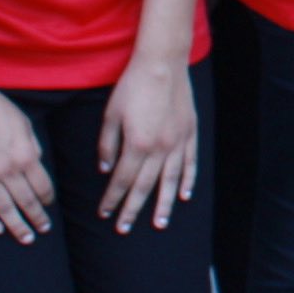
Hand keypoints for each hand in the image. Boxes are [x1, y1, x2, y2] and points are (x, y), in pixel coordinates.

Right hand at [0, 81, 55, 241]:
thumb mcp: (25, 125)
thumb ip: (33, 148)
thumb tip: (38, 166)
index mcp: (26, 156)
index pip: (42, 187)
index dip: (47, 200)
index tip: (49, 207)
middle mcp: (7, 170)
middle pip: (26, 202)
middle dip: (37, 218)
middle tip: (43, 230)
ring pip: (4, 208)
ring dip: (16, 226)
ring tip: (26, 237)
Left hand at [96, 60, 195, 233]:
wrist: (162, 64)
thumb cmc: (132, 87)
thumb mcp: (110, 115)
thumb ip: (107, 145)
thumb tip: (106, 169)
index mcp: (137, 144)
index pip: (122, 179)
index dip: (112, 198)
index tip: (104, 212)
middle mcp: (160, 148)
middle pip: (145, 186)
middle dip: (133, 209)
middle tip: (124, 228)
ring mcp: (178, 142)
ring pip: (171, 181)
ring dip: (164, 204)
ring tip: (160, 223)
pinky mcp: (190, 133)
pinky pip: (190, 163)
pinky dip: (187, 181)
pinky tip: (184, 195)